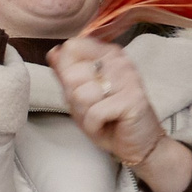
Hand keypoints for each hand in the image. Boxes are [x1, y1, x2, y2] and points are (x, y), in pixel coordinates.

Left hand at [48, 38, 191, 191]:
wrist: (138, 143)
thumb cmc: (109, 118)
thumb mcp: (80, 95)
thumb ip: (66, 72)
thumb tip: (54, 52)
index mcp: (107, 55)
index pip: (72, 48)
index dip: (66, 72)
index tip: (82, 87)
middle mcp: (119, 61)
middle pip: (71, 75)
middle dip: (74, 99)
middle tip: (92, 108)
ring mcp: (128, 78)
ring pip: (80, 94)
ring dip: (84, 114)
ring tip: (100, 116)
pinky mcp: (132, 99)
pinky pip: (94, 113)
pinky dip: (94, 125)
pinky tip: (107, 124)